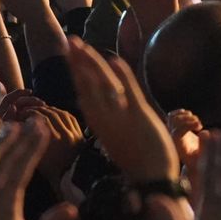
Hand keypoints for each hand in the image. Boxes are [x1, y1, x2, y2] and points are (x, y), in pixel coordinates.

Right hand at [65, 36, 179, 183]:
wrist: (151, 178)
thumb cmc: (136, 157)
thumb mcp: (113, 135)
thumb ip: (103, 115)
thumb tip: (87, 99)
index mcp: (98, 122)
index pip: (82, 90)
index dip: (75, 70)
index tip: (69, 52)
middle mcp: (104, 118)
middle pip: (87, 84)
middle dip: (78, 61)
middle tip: (68, 41)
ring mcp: (120, 117)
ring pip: (102, 85)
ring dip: (92, 63)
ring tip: (81, 45)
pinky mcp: (139, 117)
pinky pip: (129, 92)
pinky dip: (122, 77)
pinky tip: (114, 60)